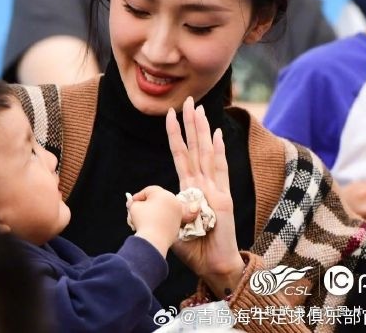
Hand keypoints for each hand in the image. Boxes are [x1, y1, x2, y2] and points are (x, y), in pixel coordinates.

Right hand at [129, 186, 182, 257]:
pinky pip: (168, 217)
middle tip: (138, 208)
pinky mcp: (179, 222)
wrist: (155, 240)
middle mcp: (173, 200)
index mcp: (163, 193)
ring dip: (154, 210)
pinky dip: (160, 218)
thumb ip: (133, 202)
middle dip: (147, 203)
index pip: (148, 191)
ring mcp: (178, 212)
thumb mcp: (134, 207)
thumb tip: (133, 202)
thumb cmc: (144, 221)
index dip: (138, 196)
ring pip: (164, 208)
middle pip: (158, 198)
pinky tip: (152, 224)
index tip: (132, 202)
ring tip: (145, 217)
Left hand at [167, 97, 244, 297]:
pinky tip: (216, 135)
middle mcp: (204, 184)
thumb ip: (165, 210)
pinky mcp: (223, 198)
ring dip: (201, 130)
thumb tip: (143, 201)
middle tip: (188, 100)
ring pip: (206, 153)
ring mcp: (215, 189)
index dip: (176, 136)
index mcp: (191, 189)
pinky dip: (218, 152)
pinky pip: (219, 170)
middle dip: (191, 123)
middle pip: (195, 148)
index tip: (170, 115)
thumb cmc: (194, 248)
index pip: (182, 156)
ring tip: (198, 109)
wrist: (213, 265)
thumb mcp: (172, 225)